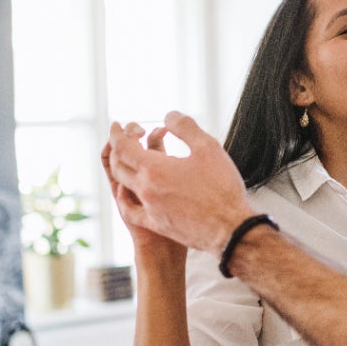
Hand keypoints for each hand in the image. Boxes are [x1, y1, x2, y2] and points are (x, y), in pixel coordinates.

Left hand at [106, 111, 252, 255]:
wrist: (230, 230)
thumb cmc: (221, 188)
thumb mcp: (208, 147)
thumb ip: (185, 127)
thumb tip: (169, 116)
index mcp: (154, 168)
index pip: (122, 146)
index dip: (117, 133)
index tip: (116, 125)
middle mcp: (145, 189)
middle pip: (118, 165)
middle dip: (118, 148)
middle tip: (124, 139)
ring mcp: (149, 208)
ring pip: (124, 185)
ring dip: (123, 169)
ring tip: (130, 160)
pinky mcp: (157, 224)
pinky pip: (131, 210)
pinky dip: (127, 197)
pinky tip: (132, 192)